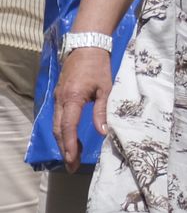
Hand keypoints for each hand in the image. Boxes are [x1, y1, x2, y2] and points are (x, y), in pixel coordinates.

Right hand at [55, 47, 112, 172]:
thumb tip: (103, 132)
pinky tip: (71, 138)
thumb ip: (102, 110)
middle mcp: (60, 100)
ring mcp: (58, 97)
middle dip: (64, 149)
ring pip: (55, 125)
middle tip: (71, 166)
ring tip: (72, 157)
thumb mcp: (106, 88)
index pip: (68, 127)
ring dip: (62, 142)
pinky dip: (62, 131)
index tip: (73, 159)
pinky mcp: (59, 95)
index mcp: (72, 98)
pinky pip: (58, 117)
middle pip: (58, 130)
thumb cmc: (98, 66)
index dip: (70, 145)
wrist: (86, 46)